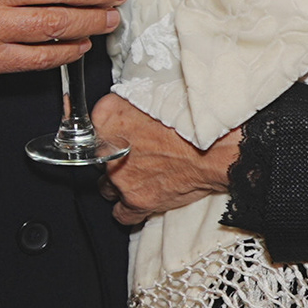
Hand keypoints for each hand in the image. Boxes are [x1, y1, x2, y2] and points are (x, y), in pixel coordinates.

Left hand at [96, 94, 236, 222]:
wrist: (215, 148)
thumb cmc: (193, 120)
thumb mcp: (154, 94)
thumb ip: (130, 104)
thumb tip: (125, 108)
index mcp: (108, 116)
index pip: (92, 127)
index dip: (108, 134)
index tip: (118, 135)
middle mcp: (108, 148)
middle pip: (98, 158)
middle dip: (114, 158)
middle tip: (137, 154)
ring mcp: (120, 177)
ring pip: (106, 187)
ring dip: (119, 183)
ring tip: (139, 177)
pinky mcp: (135, 201)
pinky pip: (121, 213)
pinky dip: (128, 210)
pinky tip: (138, 200)